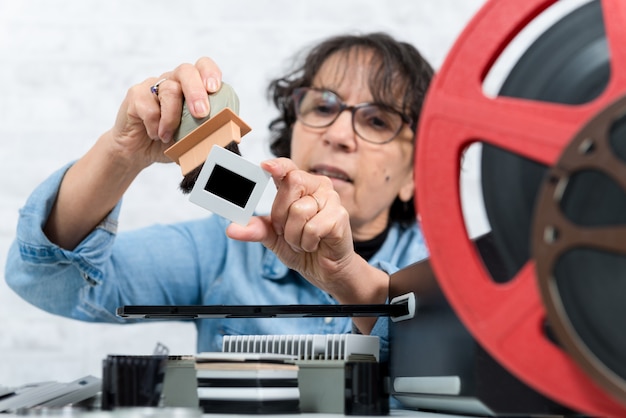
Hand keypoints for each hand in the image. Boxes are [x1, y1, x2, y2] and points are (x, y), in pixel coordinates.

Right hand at [107, 57, 222, 168]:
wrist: (140, 151)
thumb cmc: (171, 141)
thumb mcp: (194, 138)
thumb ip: (209, 130)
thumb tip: (229, 134)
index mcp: (191, 87)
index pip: (203, 67)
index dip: (210, 73)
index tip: (214, 89)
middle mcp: (173, 81)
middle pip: (186, 71)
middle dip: (196, 92)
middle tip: (201, 114)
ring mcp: (153, 86)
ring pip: (168, 90)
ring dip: (172, 117)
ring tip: (170, 136)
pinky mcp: (136, 95)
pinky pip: (148, 105)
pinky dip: (154, 124)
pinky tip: (156, 135)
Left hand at [226, 158, 361, 297]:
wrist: (325, 270)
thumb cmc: (302, 247)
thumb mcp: (273, 237)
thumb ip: (255, 229)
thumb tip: (232, 229)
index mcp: (301, 186)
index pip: (287, 168)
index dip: (277, 165)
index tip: (265, 166)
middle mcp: (318, 187)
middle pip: (291, 184)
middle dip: (281, 214)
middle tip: (286, 230)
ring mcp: (332, 200)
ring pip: (300, 210)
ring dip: (294, 235)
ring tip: (302, 241)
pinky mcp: (340, 217)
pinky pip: (312, 228)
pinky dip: (307, 242)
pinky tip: (314, 244)